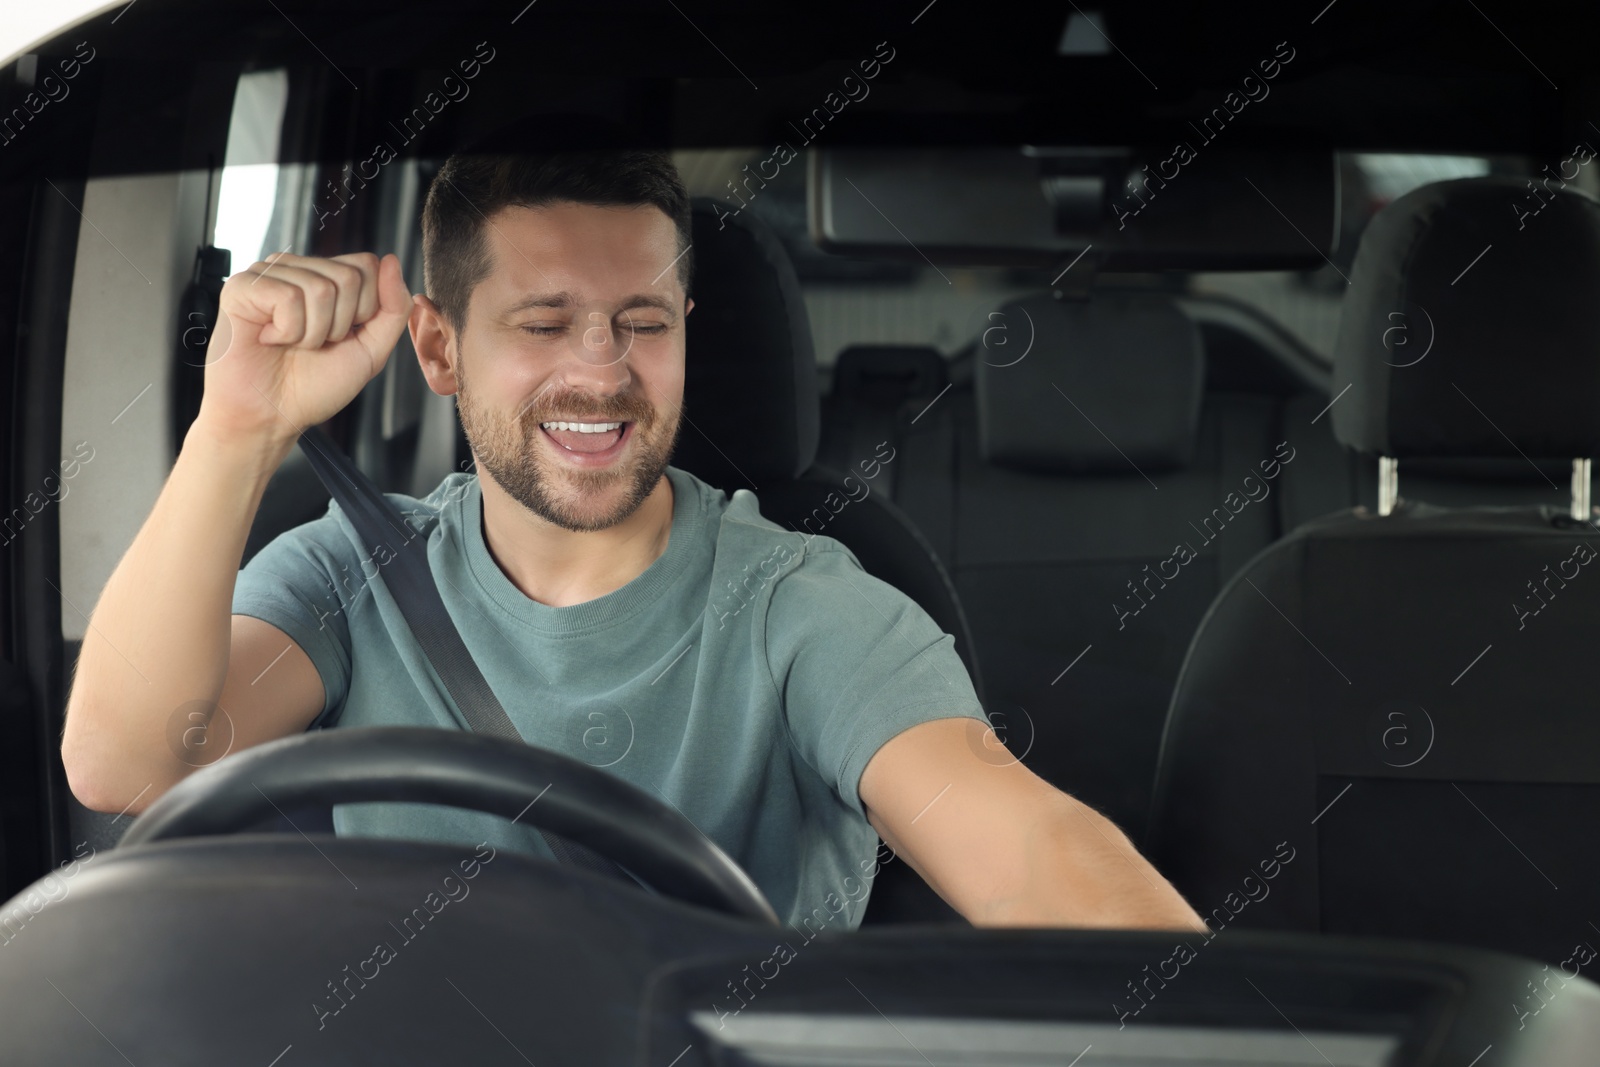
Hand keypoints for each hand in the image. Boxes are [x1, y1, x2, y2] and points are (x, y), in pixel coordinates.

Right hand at [196, 252, 411, 442]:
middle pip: (348, 277)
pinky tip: (269, 339)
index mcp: (326, 279)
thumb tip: (391, 260)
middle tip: (311, 345)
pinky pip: (288, 297)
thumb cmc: (313, 386)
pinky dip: (287, 331)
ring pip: (320, 288)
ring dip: (312, 333)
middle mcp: (297, 270)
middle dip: (340, 326)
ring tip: (289, 344)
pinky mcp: (242, 286)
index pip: (367, 265)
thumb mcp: (370, 350)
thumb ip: (392, 309)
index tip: (340, 337)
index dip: (365, 310)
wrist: (271, 416)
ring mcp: (268, 274)